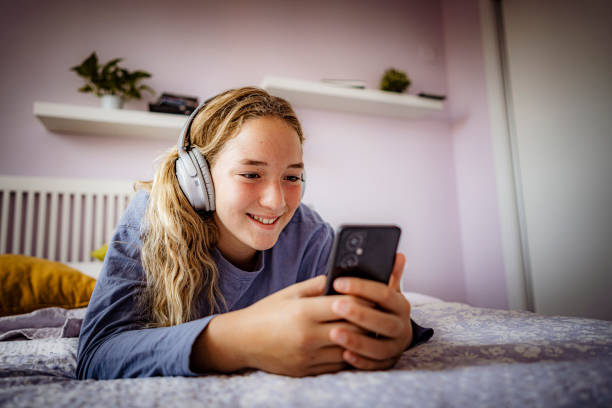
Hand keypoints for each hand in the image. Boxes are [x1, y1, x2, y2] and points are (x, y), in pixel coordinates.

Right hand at [191, 275, 367, 376]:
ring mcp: (307, 356)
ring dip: (362, 341)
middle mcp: (307, 336)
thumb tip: (342, 277)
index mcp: (304, 312)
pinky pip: (337, 365)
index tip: (375, 295)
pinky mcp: (306, 371)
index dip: (364, 299)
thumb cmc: (266, 312)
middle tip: (381, 313)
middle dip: (368, 321)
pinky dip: (349, 356)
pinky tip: (355, 347)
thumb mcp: (289, 293)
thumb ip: (317, 285)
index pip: (345, 305)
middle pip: (352, 329)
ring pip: (348, 350)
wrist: (241, 341)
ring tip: (372, 330)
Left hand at [327, 252, 412, 369]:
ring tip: (334, 333)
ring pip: (380, 347)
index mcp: (400, 305)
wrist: (388, 333)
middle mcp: (402, 327)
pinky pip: (375, 365)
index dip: (362, 287)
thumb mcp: (382, 290)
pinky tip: (344, 355)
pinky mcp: (387, 363)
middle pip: (384, 322)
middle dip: (359, 314)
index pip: (384, 294)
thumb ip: (387, 274)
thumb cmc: (377, 306)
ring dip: (357, 341)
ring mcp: (396, 347)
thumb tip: (398, 255)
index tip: (338, 282)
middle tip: (336, 306)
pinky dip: (361, 361)